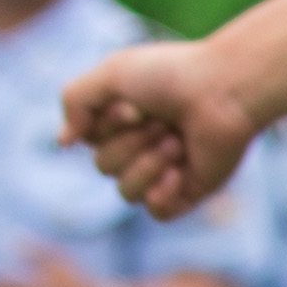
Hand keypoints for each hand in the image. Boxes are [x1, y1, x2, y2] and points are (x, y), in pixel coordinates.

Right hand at [65, 42, 259, 217]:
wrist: (224, 91)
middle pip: (103, 167)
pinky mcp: (189, 191)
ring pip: (126, 192)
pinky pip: (157, 212)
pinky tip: (179, 172)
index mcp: (121, 120)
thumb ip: (74, 100)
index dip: (106, 126)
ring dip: (148, 163)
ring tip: (177, 140)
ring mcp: (165, 171)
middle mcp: (140, 146)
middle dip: (130, 143)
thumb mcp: (111, 74)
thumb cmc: (171, 75)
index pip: (88, 141)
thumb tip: (63, 142)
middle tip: (164, 120)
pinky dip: (162, 193)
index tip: (133, 104)